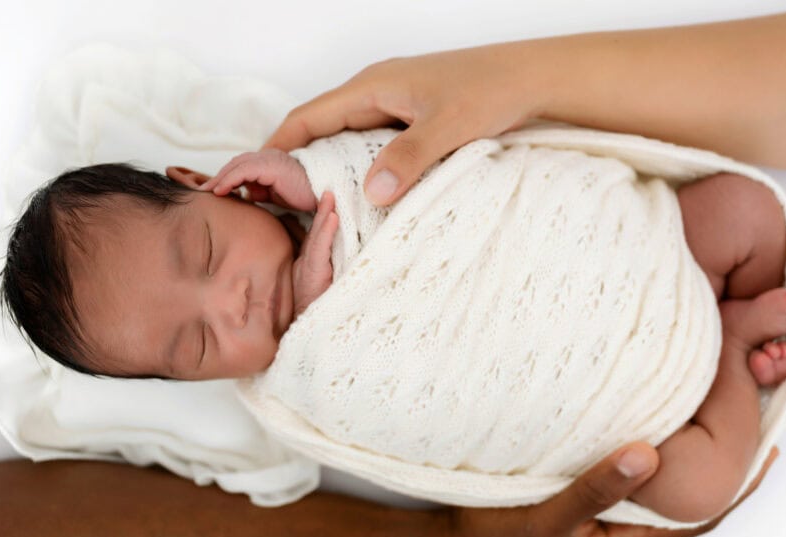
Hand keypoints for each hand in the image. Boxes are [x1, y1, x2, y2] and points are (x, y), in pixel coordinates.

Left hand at [200, 148, 316, 211]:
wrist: (323, 196)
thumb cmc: (303, 196)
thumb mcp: (274, 194)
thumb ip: (259, 191)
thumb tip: (244, 194)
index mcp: (268, 161)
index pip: (240, 167)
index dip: (224, 177)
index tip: (210, 190)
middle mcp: (268, 156)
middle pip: (235, 164)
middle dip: (217, 177)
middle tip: (201, 190)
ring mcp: (270, 159)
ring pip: (236, 165)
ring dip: (219, 178)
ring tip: (207, 191)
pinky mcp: (271, 166)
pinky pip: (244, 172)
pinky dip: (229, 181)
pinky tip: (220, 191)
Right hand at [263, 45, 540, 205]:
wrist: (531, 78)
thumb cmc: (491, 90)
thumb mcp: (449, 126)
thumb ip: (410, 158)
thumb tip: (372, 193)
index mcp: (372, 87)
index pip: (307, 118)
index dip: (276, 147)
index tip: (254, 180)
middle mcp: (375, 93)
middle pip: (319, 130)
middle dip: (295, 164)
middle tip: (278, 205)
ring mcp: (392, 106)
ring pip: (345, 140)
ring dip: (328, 170)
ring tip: (312, 209)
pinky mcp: (410, 120)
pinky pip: (370, 146)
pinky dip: (358, 170)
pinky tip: (362, 198)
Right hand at [291, 191, 339, 317]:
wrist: (311, 333)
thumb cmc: (318, 312)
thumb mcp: (323, 286)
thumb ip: (328, 267)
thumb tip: (342, 251)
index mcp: (314, 263)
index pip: (320, 235)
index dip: (324, 215)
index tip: (331, 194)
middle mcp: (310, 263)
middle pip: (318, 231)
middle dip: (323, 208)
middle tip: (331, 186)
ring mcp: (310, 269)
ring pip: (318, 237)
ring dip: (324, 214)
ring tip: (331, 195)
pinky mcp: (314, 276)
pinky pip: (319, 251)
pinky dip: (326, 233)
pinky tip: (332, 217)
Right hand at [451, 442, 780, 536]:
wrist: (462, 535)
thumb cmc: (504, 533)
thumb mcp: (550, 517)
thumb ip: (596, 489)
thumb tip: (647, 454)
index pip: (706, 514)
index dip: (740, 484)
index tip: (767, 444)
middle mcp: (630, 526)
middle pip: (695, 496)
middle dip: (726, 462)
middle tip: (750, 414)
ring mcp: (613, 512)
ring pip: (669, 482)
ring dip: (695, 452)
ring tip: (713, 410)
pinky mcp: (594, 495)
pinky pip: (640, 472)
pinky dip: (659, 445)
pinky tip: (657, 418)